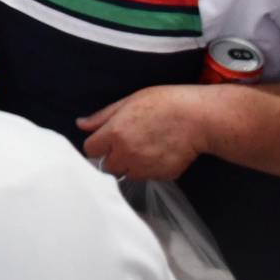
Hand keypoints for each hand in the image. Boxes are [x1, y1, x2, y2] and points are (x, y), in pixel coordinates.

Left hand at [77, 85, 207, 179]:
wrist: (198, 118)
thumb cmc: (164, 103)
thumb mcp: (128, 102)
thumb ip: (102, 117)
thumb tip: (81, 124)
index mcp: (115, 134)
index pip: (91, 150)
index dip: (98, 144)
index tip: (106, 139)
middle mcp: (126, 154)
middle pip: (107, 165)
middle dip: (114, 156)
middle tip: (129, 142)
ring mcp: (144, 168)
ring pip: (127, 173)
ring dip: (131, 164)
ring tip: (146, 146)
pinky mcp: (161, 176)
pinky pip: (147, 177)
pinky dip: (149, 169)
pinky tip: (159, 153)